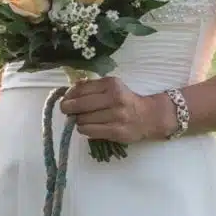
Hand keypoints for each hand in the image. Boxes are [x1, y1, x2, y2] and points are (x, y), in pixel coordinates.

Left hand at [60, 76, 178, 147]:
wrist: (149, 116)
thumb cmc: (125, 100)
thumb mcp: (111, 87)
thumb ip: (91, 86)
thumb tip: (69, 90)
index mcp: (111, 84)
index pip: (80, 89)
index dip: (68, 95)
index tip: (66, 99)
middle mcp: (114, 98)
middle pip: (79, 105)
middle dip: (68, 108)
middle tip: (67, 110)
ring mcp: (116, 116)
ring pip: (82, 120)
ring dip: (78, 120)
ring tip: (84, 119)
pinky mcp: (116, 131)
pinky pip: (89, 131)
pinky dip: (84, 129)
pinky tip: (89, 127)